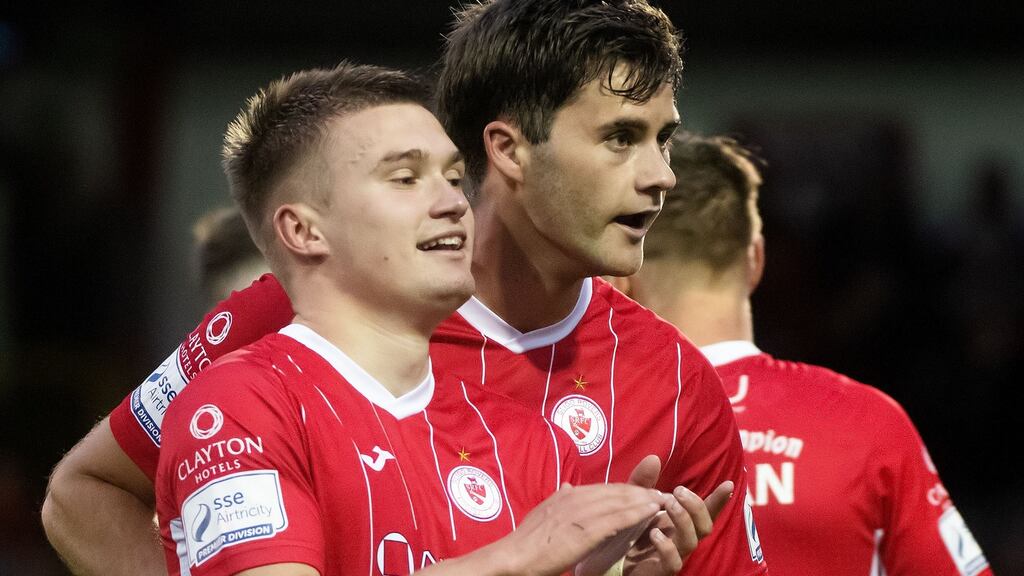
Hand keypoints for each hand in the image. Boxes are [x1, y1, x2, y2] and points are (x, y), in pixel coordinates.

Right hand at [496, 482, 662, 575]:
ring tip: (662, 499)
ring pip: (620, 501)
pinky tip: (651, 511)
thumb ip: (558, 501)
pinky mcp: (586, 531)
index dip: (625, 489)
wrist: (513, 559)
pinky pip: (618, 518)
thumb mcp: (542, 513)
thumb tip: (567, 487)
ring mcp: (580, 513)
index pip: (603, 488)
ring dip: (643, 499)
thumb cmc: (526, 543)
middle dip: (639, 491)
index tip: (642, 491)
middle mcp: (575, 498)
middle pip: (615, 490)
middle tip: (660, 492)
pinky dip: (637, 513)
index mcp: (565, 495)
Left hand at [622, 455, 733, 574]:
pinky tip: (654, 533)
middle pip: (705, 526)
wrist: (612, 562)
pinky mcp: (660, 571)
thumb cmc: (629, 531)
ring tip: (667, 505)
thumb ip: (643, 482)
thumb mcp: (634, 502)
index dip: (718, 500)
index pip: (705, 511)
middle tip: (678, 491)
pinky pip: (673, 563)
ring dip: (683, 520)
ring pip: (691, 542)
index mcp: (680, 523)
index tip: (728, 484)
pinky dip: (666, 547)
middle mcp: (682, 539)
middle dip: (696, 506)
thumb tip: (654, 458)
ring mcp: (674, 556)